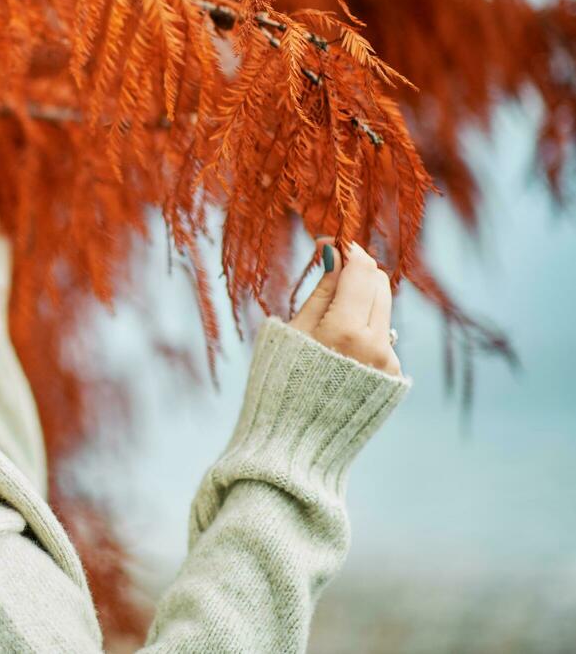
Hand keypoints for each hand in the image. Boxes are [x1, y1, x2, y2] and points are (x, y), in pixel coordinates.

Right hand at [287, 237, 401, 376]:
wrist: (296, 436)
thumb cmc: (283, 379)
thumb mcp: (296, 329)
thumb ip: (322, 289)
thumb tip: (334, 251)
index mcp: (345, 329)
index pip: (361, 270)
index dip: (349, 249)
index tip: (333, 240)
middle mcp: (376, 343)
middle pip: (379, 283)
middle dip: (358, 270)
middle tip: (334, 268)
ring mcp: (388, 360)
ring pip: (384, 307)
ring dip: (363, 297)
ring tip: (333, 311)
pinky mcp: (393, 374)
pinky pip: (384, 334)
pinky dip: (366, 326)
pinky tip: (342, 343)